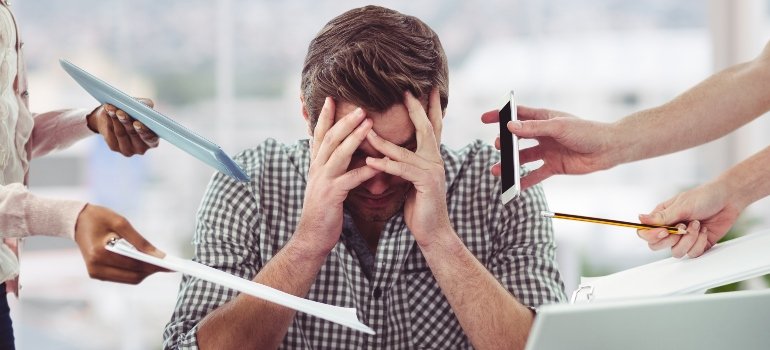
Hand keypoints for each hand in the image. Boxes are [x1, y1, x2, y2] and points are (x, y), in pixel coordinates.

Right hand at [74, 204, 166, 283]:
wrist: (77, 221)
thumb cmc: (100, 218)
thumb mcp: (121, 223)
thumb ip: (140, 241)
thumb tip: (159, 256)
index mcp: (100, 253)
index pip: (133, 264)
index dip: (153, 266)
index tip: (170, 265)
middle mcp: (96, 268)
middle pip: (133, 276)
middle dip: (151, 270)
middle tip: (168, 264)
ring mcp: (95, 273)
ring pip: (129, 279)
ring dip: (145, 272)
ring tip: (159, 263)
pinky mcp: (97, 274)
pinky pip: (122, 277)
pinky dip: (135, 271)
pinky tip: (145, 262)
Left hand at [86, 98, 159, 155]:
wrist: (117, 118)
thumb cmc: (134, 113)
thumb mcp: (143, 107)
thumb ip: (147, 106)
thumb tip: (144, 105)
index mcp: (153, 140)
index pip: (151, 139)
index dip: (144, 131)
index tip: (137, 123)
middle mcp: (141, 148)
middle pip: (133, 134)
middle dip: (126, 122)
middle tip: (120, 113)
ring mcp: (127, 149)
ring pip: (121, 133)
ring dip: (115, 119)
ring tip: (112, 108)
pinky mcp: (114, 147)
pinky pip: (111, 133)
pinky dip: (109, 120)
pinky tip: (108, 112)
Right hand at [295, 97, 379, 254]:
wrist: (312, 236)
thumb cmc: (323, 210)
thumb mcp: (325, 184)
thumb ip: (332, 167)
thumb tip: (341, 152)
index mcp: (316, 165)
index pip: (320, 135)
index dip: (325, 116)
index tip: (332, 98)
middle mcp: (317, 169)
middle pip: (330, 138)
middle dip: (344, 120)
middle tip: (360, 106)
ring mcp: (323, 181)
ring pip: (339, 154)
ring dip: (354, 137)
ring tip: (369, 124)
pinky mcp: (332, 195)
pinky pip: (350, 179)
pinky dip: (365, 171)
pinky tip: (378, 164)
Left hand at [365, 89, 451, 247]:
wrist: (432, 232)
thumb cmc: (419, 206)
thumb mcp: (411, 180)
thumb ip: (405, 163)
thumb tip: (390, 151)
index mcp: (432, 157)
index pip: (431, 127)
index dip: (429, 107)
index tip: (426, 88)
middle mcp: (435, 160)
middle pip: (426, 128)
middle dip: (416, 109)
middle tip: (406, 91)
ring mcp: (433, 171)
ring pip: (405, 151)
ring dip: (383, 141)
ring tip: (366, 130)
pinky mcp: (426, 184)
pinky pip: (402, 170)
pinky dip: (385, 165)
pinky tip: (370, 162)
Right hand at [481, 106, 615, 190]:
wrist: (608, 150)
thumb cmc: (586, 132)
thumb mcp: (558, 127)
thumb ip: (533, 128)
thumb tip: (510, 127)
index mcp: (544, 119)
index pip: (518, 115)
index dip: (501, 116)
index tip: (485, 119)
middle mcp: (543, 134)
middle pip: (518, 138)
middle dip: (505, 143)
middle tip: (498, 146)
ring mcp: (548, 151)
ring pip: (523, 158)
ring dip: (510, 164)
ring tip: (497, 170)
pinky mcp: (554, 166)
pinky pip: (535, 174)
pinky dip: (525, 181)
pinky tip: (514, 186)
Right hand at [636, 181, 740, 257]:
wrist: (729, 199)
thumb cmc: (705, 197)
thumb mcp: (682, 205)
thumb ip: (662, 217)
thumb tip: (640, 219)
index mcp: (661, 217)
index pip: (645, 232)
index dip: (651, 236)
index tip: (665, 231)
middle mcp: (670, 229)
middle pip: (656, 246)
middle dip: (671, 239)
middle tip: (682, 228)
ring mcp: (683, 238)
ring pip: (676, 252)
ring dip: (689, 239)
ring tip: (697, 225)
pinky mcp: (697, 245)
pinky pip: (692, 253)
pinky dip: (699, 243)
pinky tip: (704, 230)